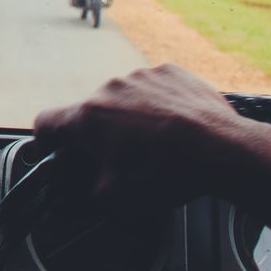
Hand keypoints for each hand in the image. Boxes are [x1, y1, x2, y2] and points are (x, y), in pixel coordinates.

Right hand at [33, 64, 267, 209]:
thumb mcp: (116, 199)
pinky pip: (152, 87)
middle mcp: (108, 88)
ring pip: (122, 98)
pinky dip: (156, 104)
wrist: (225, 150)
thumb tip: (76, 184)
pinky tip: (175, 126)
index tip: (58, 150)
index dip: (47, 139)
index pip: (45, 121)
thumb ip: (83, 189)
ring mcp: (140, 75)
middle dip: (100, 133)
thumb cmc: (168, 174)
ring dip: (129, 117)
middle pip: (89, 111)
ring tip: (156, 143)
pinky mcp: (170, 71)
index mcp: (88, 117)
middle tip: (123, 159)